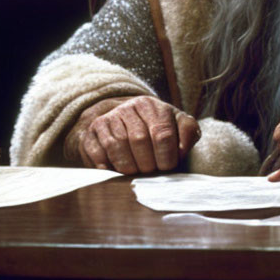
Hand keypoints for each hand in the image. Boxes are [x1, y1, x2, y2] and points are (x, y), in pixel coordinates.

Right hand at [64, 95, 200, 174]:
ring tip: (136, 174)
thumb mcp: (177, 124)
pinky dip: (108, 166)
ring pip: (117, 146)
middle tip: (152, 173)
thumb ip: (188, 132)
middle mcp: (128, 108)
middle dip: (147, 163)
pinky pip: (98, 152)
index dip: (166, 156)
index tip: (168, 168)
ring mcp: (108, 118)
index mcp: (152, 106)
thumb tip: (181, 150)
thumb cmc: (157, 127)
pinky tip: (116, 172)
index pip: (162, 133)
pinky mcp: (92, 132)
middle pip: (139, 140)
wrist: (125, 119)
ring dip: (128, 167)